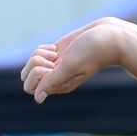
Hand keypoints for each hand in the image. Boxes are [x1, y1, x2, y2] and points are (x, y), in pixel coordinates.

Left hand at [21, 18, 136, 102]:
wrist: (110, 36)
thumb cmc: (93, 51)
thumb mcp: (71, 66)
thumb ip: (53, 81)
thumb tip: (38, 99)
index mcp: (58, 86)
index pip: (30, 87)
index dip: (35, 75)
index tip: (52, 66)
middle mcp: (55, 79)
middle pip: (27, 76)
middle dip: (34, 64)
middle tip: (53, 59)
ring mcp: (55, 66)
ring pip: (31, 64)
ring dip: (38, 55)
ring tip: (55, 53)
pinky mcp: (57, 54)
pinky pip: (38, 54)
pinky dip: (43, 49)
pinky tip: (55, 49)